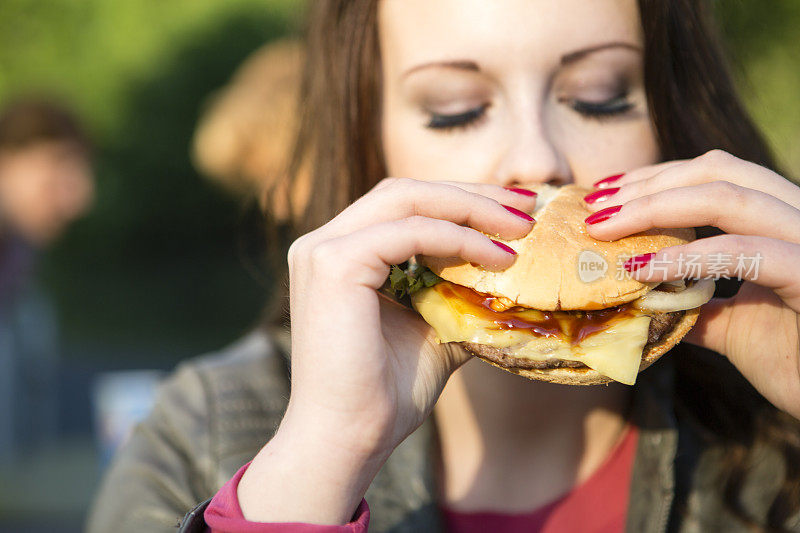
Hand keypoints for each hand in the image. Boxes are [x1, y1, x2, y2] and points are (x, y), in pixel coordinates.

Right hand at [238, 178, 536, 523]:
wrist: (348, 440)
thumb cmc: (386, 393)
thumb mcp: (434, 329)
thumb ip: (457, 293)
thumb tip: (512, 274)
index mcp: (341, 254)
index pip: (404, 206)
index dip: (460, 201)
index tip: (513, 211)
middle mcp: (324, 243)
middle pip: (406, 192)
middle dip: (471, 195)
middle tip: (527, 206)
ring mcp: (323, 249)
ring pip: (407, 200)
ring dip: (471, 209)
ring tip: (521, 228)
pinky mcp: (334, 264)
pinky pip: (411, 233)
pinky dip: (458, 239)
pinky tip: (497, 258)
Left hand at [584, 150, 799, 419]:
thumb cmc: (797, 365)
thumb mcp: (735, 327)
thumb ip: (696, 304)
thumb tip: (643, 297)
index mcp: (784, 223)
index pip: (718, 175)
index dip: (658, 178)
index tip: (605, 194)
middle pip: (719, 172)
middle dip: (647, 185)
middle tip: (593, 208)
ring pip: (729, 198)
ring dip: (654, 208)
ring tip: (602, 228)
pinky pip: (745, 253)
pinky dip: (686, 257)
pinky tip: (639, 269)